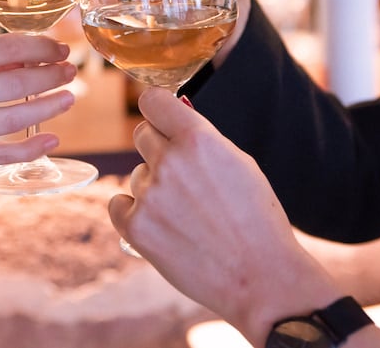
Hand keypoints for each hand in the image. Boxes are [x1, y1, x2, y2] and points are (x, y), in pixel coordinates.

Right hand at [0, 33, 76, 198]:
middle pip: (14, 85)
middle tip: (71, 71)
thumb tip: (32, 58)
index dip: (39, 49)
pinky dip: (31, 148)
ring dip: (48, 107)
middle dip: (50, 76)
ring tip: (68, 97)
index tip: (60, 49)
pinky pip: (1, 154)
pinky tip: (52, 139)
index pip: (4, 50)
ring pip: (13, 120)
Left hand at [109, 88, 379, 346]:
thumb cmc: (257, 220)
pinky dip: (134, 214)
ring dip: (153, 188)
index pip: (153, 101)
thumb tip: (176, 118)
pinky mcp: (137, 228)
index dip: (157, 110)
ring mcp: (151, 196)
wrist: (261, 277)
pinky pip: (119, 205)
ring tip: (186, 215)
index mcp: (198, 139)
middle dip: (158, 149)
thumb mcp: (239, 163)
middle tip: (181, 175)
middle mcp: (170, 162)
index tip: (160, 118)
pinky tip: (161, 226)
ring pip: (137, 175)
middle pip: (142, 135)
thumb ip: (203, 140)